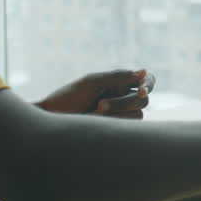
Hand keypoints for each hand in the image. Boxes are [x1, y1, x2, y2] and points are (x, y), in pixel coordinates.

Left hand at [35, 69, 154, 117]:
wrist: (52, 120)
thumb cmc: (68, 98)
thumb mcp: (92, 82)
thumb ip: (118, 76)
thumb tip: (144, 71)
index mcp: (119, 82)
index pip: (147, 81)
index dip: (149, 84)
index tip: (141, 89)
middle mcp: (124, 97)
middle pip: (143, 99)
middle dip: (123, 102)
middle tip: (99, 105)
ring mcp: (121, 114)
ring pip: (138, 114)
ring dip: (116, 113)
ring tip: (93, 113)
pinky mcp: (117, 129)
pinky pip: (129, 126)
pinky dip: (113, 122)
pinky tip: (96, 121)